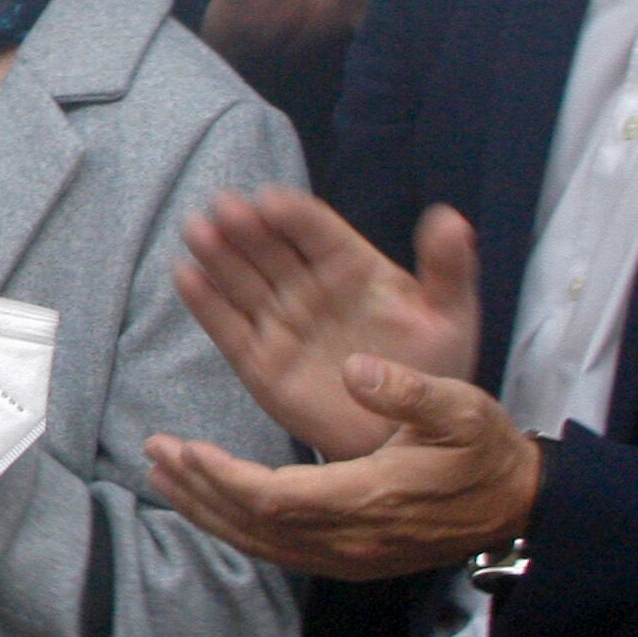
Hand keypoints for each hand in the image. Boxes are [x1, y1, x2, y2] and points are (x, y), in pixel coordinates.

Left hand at [144, 353, 541, 579]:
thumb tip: (357, 369)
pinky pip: (277, 551)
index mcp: (369, 500)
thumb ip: (409, 391)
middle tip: (156, 452)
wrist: (517, 507)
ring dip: (208, 511)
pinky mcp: (349, 561)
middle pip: (254, 526)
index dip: (224, 477)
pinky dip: (235, 527)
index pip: (276, 499)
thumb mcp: (461, 409)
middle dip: (200, 489)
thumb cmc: (485, 453)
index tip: (185, 447)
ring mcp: (348, 558)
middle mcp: (350, 540)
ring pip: (260, 544)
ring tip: (164, 475)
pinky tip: (210, 504)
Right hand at [175, 189, 480, 459]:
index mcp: (349, 266)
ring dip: (217, 255)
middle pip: (269, 248)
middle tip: (224, 208)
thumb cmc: (433, 370)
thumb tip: (452, 218)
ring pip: (241, 280)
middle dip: (245, 227)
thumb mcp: (450, 316)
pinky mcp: (258, 360)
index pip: (315, 231)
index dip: (293, 215)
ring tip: (198, 231)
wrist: (406, 436)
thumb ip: (448, 268)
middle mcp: (307, 286)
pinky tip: (185, 276)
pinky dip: (204, 303)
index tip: (271, 201)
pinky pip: (226, 328)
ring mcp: (279, 321)